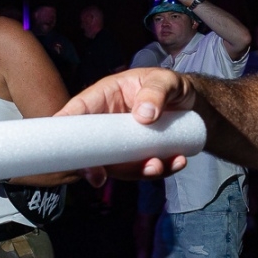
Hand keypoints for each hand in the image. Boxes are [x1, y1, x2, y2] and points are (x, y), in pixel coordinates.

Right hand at [55, 68, 193, 183]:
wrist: (192, 102)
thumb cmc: (169, 85)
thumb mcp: (165, 80)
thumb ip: (155, 91)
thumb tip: (144, 116)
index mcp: (103, 98)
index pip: (76, 113)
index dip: (64, 132)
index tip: (64, 151)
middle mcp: (107, 123)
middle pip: (90, 149)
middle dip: (93, 167)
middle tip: (99, 177)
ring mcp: (122, 143)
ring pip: (118, 166)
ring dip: (134, 171)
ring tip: (157, 165)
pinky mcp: (139, 156)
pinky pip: (142, 170)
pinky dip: (159, 171)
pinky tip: (176, 162)